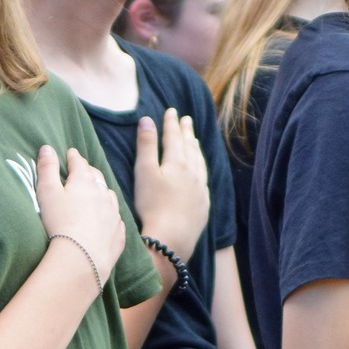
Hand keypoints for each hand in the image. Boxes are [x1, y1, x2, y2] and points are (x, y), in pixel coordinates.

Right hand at [35, 145, 127, 276]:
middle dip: (89, 171)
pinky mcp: (119, 233)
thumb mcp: (47, 192)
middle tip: (83, 169)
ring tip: (96, 193)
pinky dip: (109, 214)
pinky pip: (115, 218)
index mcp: (84, 181)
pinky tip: (105, 219)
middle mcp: (103, 193)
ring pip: (109, 196)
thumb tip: (47, 148)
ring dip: (101, 191)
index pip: (79, 163)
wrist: (82, 257)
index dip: (73, 157)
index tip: (70, 153)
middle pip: (96, 176)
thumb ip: (46, 168)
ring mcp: (114, 213)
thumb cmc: (60, 222)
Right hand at [132, 109, 208, 260]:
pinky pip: (204, 179)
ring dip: (196, 149)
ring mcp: (200, 189)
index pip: (173, 137)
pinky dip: (201, 169)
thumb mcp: (144, 173)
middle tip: (186, 119)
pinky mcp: (203, 205)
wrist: (171, 237)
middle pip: (189, 147)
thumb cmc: (152, 205)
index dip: (171, 123)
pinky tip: (200, 171)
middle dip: (186, 132)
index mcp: (176, 163)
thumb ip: (146, 145)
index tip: (171, 111)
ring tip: (194, 140)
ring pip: (199, 163)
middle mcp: (192, 173)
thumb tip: (147, 120)